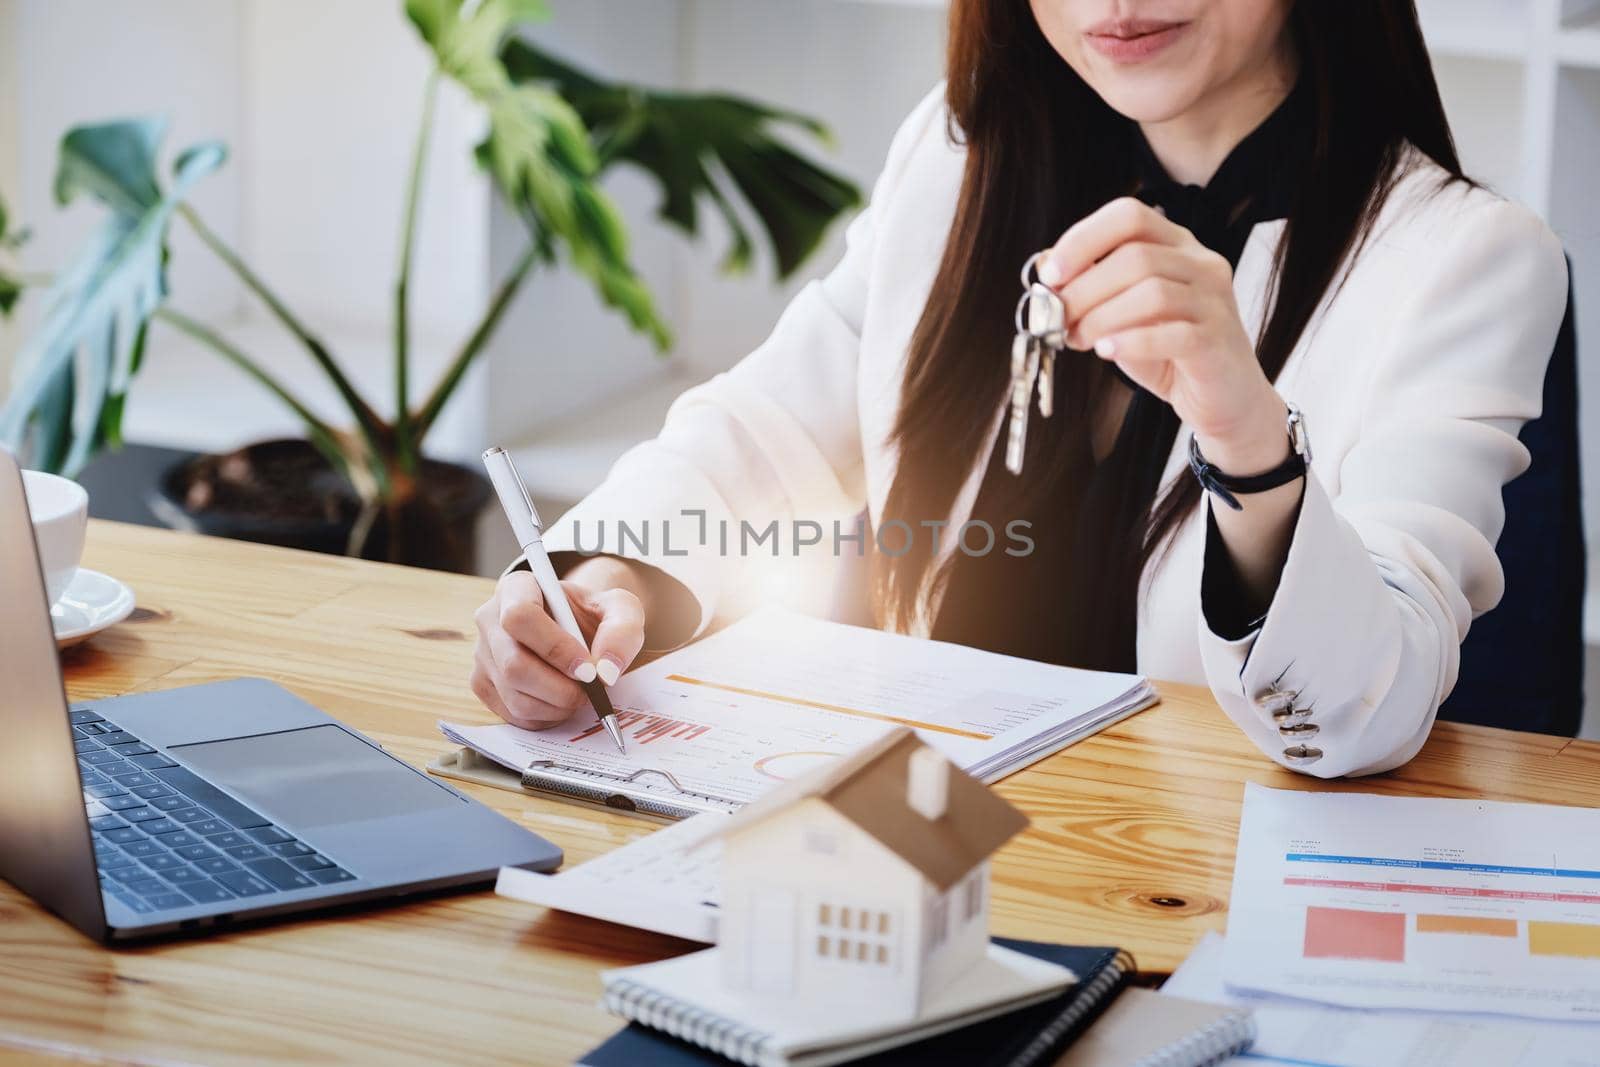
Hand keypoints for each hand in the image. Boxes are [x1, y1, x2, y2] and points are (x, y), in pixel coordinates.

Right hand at [470, 560, 645, 728]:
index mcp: (517, 587)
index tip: (588, 667)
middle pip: (514, 664)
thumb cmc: (592, 616)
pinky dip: (545, 717)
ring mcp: (482, 654)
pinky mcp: (483, 685)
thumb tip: (606, 670)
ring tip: (580, 695)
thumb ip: (623, 630)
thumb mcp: (620, 609)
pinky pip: (511, 713)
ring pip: (513, 694)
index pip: (520, 616)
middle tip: (590, 690)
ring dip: (556, 705)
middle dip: (560, 687)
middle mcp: (490, 619)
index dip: (555, 648)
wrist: (578, 630)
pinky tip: (562, 702)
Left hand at [1038, 197, 1287, 472]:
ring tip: (1078, 339)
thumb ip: (1091, 286)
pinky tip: (1106, 351)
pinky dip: (1131, 341)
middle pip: (1135, 257)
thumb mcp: (1121, 313)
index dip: (1083, 239)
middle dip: (1084, 290)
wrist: (1221, 398)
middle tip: (1059, 319)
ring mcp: (1214, 301)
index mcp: (1177, 244)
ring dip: (1101, 317)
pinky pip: (1172, 334)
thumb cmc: (1168, 352)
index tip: (1051, 274)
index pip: (1129, 216)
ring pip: (1152, 292)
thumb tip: (1045, 264)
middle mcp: (1202, 263)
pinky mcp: (1217, 340)